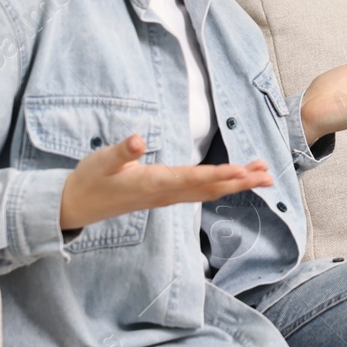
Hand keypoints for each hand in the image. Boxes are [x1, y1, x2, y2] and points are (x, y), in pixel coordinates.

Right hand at [59, 133, 274, 231]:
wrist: (78, 206)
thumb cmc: (91, 179)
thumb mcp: (101, 160)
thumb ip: (121, 151)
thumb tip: (138, 140)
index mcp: (154, 182)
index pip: (193, 178)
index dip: (219, 174)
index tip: (244, 171)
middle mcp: (166, 193)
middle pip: (210, 189)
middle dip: (241, 182)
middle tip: (268, 176)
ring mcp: (167, 197)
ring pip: (209, 192)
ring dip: (237, 185)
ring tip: (262, 177)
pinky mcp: (166, 196)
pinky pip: (200, 193)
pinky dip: (222, 186)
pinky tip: (234, 181)